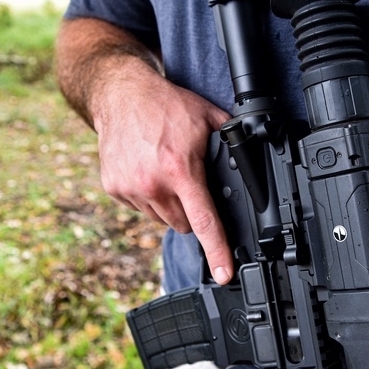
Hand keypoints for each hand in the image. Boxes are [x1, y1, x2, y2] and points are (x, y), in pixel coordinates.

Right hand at [91, 57, 233, 283]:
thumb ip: (231, 141)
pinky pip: (140, 209)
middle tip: (190, 184)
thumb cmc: (165, 105)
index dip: (218, 251)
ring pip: (162, 219)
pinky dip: (148, 197)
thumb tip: (254, 155)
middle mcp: (153, 184)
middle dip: (192, 212)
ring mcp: (130, 188)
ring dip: (170, 206)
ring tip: (167, 172)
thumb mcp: (207, 118)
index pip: (204, 221)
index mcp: (181, 170)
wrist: (120, 94)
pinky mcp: (114, 189)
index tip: (224, 274)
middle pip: (183, 224)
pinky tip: (148, 171)